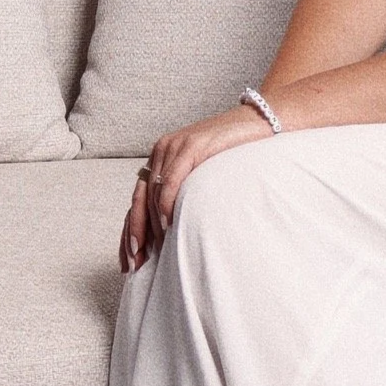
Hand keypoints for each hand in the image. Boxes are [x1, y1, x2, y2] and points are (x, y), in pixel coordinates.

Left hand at [118, 104, 270, 272]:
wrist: (256, 121)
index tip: (129, 259)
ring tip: (155, 250)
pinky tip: (167, 223)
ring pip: (153, 193)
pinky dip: (166, 203)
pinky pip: (172, 180)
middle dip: (137, 234)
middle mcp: (161, 150)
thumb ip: (184, 190)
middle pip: (140, 199)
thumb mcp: (201, 172)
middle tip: (137, 264)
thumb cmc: (232, 151)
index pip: (137, 199)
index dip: (131, 231)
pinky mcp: (191, 145)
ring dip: (152, 225)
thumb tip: (171, 229)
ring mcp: (175, 146)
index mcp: (160, 157)